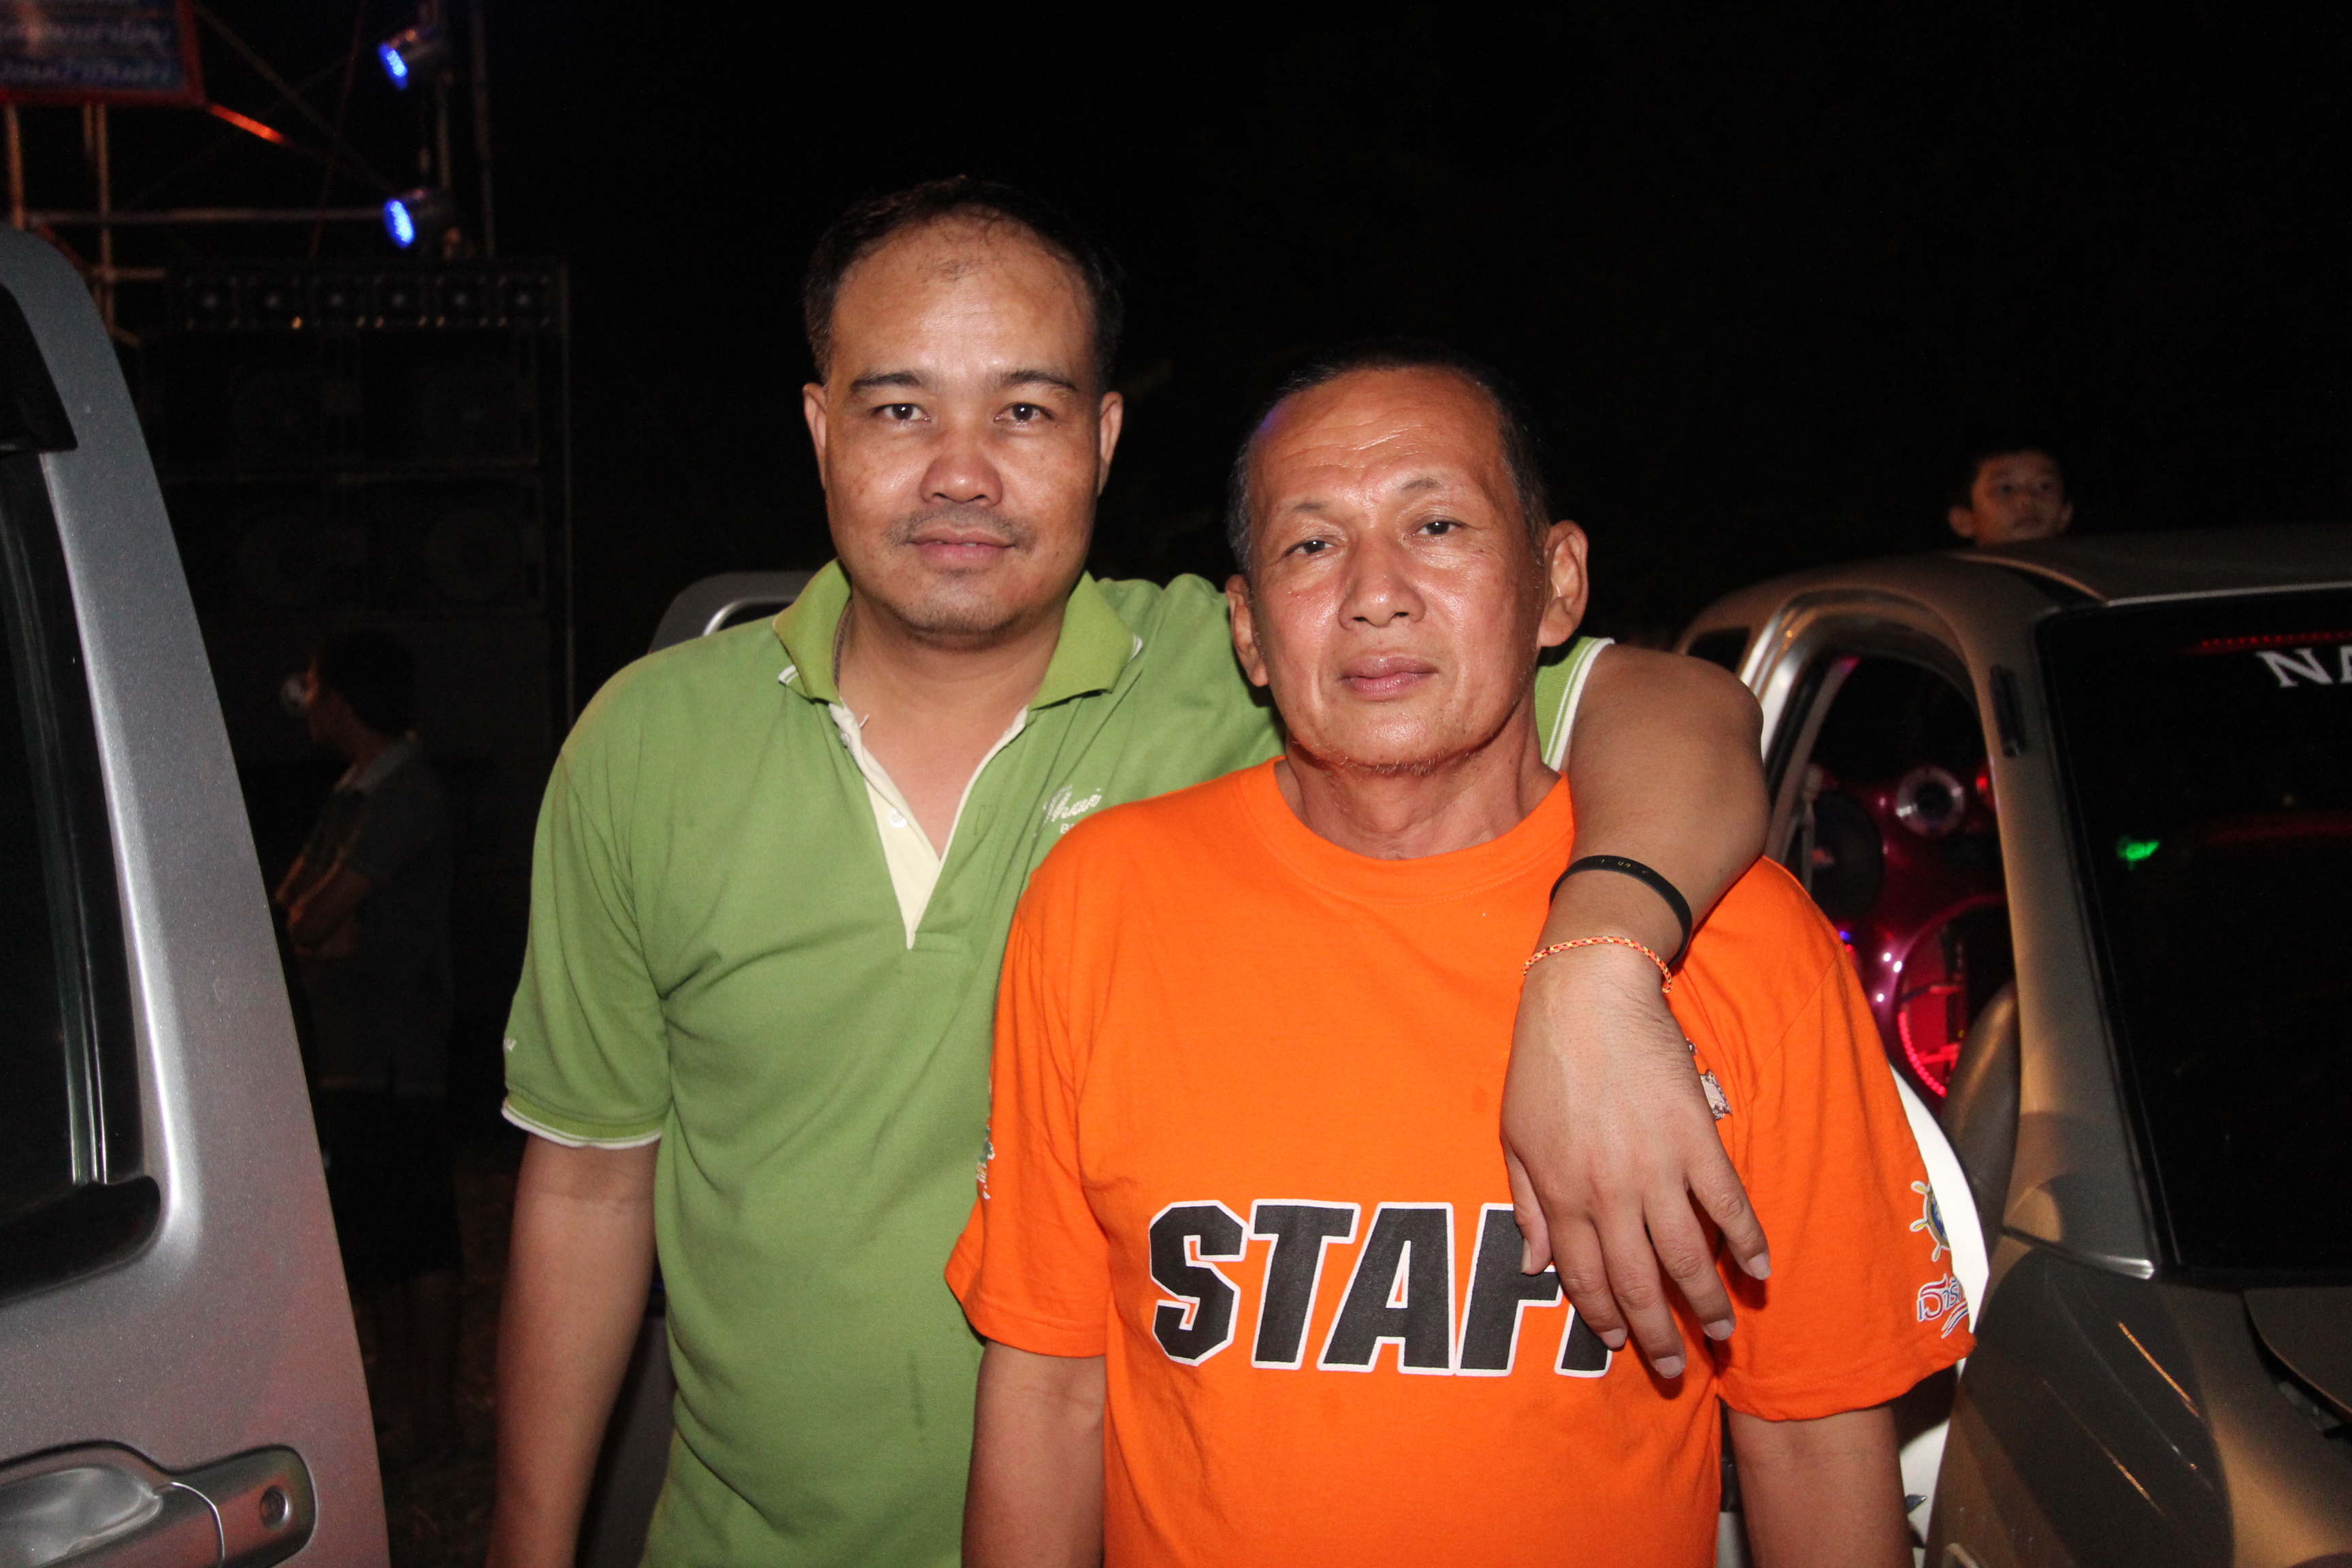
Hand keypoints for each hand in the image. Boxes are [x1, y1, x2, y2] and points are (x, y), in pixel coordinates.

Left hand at [1502, 943, 1768, 1376]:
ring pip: (1687, 1256)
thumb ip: (1525, 1204)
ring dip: (1705, 1302)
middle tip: (1673, 1369)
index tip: (1620, 1343)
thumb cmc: (1543, 1060)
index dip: (1603, 1316)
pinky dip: (1748, 1242)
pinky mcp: (1697, 1139)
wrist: (1587, 995)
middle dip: (1656, 1334)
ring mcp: (1656, 1167)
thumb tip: (1534, 1264)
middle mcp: (1608, 1192)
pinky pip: (1728, 1204)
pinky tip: (1760, 1271)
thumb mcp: (1513, 1135)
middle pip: (1637, 1282)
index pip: (1584, 1277)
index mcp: (1560, 1192)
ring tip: (1720, 1333)